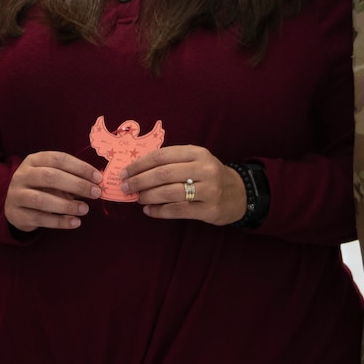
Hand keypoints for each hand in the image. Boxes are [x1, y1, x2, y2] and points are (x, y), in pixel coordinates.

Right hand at [4, 151, 102, 231]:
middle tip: (95, 193)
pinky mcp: (16, 214)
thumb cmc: (41, 188)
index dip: (80, 167)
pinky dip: (59, 221)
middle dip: (76, 184)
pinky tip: (75, 222)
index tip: (98, 177)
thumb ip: (72, 178)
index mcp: (34, 160)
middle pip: (49, 177)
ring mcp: (16, 195)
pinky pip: (39, 219)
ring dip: (67, 205)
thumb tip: (97, 182)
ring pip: (41, 199)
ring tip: (85, 209)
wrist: (14, 207)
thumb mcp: (53, 178)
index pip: (58, 159)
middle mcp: (22, 175)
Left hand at [124, 145, 243, 225]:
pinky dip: (159, 211)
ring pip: (169, 193)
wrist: (239, 193)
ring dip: (148, 196)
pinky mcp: (209, 209)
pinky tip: (148, 210)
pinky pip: (177, 210)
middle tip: (125, 187)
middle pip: (163, 174)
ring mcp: (209, 190)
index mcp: (197, 153)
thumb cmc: (208, 175)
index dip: (140, 164)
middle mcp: (204, 169)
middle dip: (139, 181)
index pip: (161, 156)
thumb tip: (137, 170)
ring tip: (137, 198)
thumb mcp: (196, 160)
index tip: (125, 171)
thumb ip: (171, 162)